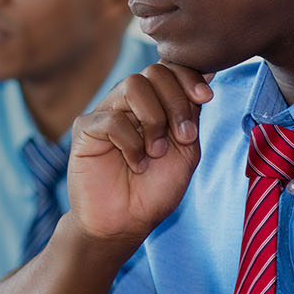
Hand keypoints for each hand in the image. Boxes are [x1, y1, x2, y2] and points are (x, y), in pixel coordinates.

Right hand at [66, 62, 212, 245]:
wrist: (125, 223)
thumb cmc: (154, 191)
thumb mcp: (186, 150)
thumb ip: (191, 114)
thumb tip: (208, 75)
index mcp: (154, 104)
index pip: (170, 69)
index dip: (189, 76)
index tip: (205, 98)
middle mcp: (129, 103)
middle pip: (154, 72)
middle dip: (176, 102)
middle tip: (182, 138)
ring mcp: (106, 112)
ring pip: (133, 86)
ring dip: (154, 120)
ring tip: (156, 151)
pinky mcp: (85, 128)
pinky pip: (112, 119)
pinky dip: (131, 144)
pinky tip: (134, 163)